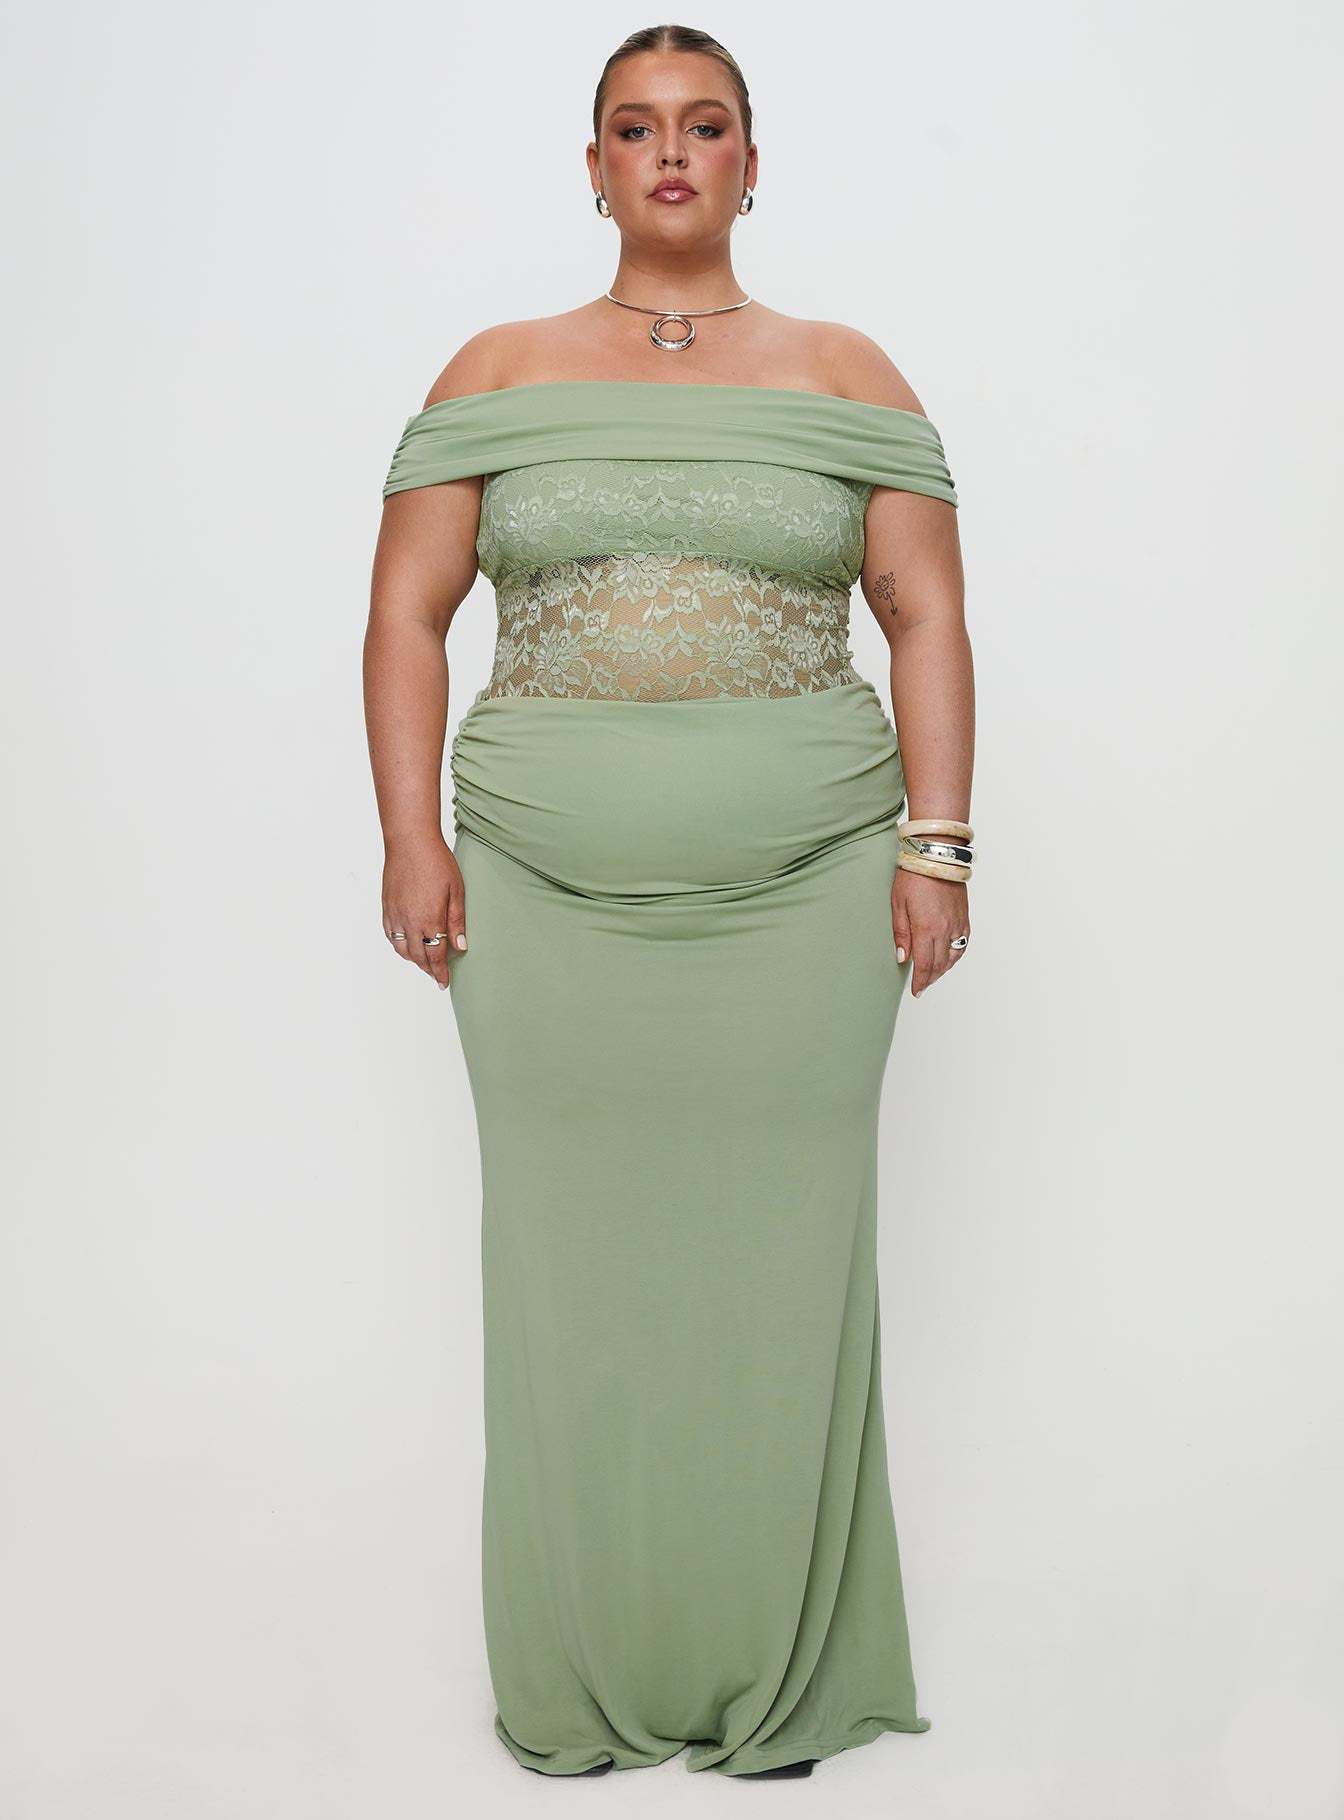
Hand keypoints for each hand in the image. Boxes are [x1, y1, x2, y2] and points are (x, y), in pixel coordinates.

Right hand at [382, 835, 465, 989]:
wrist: (409, 842)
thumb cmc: (436, 862)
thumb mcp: (456, 891)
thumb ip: (457, 921)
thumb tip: (460, 947)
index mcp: (429, 920)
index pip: (435, 956)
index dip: (440, 972)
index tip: (445, 982)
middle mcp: (409, 922)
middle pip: (418, 957)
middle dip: (429, 969)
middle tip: (437, 976)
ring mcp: (395, 915)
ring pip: (402, 949)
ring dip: (414, 960)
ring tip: (425, 963)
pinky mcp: (387, 907)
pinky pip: (390, 935)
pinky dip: (399, 946)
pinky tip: (407, 945)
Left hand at [891, 869, 968, 997]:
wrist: (937, 854)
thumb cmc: (914, 875)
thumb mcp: (898, 904)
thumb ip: (901, 933)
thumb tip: (903, 957)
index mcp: (927, 928)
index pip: (925, 964)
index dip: (921, 981)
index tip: (916, 991)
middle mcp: (945, 929)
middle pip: (940, 964)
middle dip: (930, 978)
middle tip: (922, 986)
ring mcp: (957, 923)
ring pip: (953, 956)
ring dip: (943, 969)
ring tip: (933, 975)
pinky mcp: (964, 916)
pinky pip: (963, 943)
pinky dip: (956, 955)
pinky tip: (949, 958)